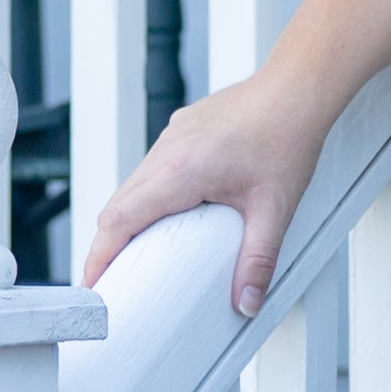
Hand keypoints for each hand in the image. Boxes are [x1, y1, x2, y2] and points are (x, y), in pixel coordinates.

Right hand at [83, 67, 326, 313]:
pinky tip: (168, 212)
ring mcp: (171, 137)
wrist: (296, 89)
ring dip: (127, 218)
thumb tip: (247, 301)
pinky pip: (151, 168)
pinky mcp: (181, 130)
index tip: (94, 283)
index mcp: (180, 171)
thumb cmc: (287, 137)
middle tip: (112, 278)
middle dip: (107, 244)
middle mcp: (167, 151)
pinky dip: (147, 195)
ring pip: (132, 185)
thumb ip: (258, 260)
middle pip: (116, 205)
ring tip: (136, 251)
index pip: (120, 220)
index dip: (100, 255)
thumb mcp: (274, 209)